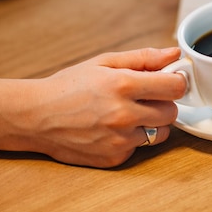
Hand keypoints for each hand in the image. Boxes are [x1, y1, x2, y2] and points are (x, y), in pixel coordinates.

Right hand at [23, 47, 185, 167]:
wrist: (35, 117)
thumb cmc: (69, 86)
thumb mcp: (105, 63)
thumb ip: (144, 58)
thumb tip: (174, 54)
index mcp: (123, 85)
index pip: (175, 86)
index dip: (176, 81)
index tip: (170, 80)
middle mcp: (124, 114)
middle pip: (172, 111)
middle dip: (163, 102)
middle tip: (144, 96)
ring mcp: (120, 139)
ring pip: (161, 132)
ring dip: (152, 122)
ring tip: (128, 112)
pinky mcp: (115, 157)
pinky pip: (140, 147)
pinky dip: (133, 138)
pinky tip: (113, 127)